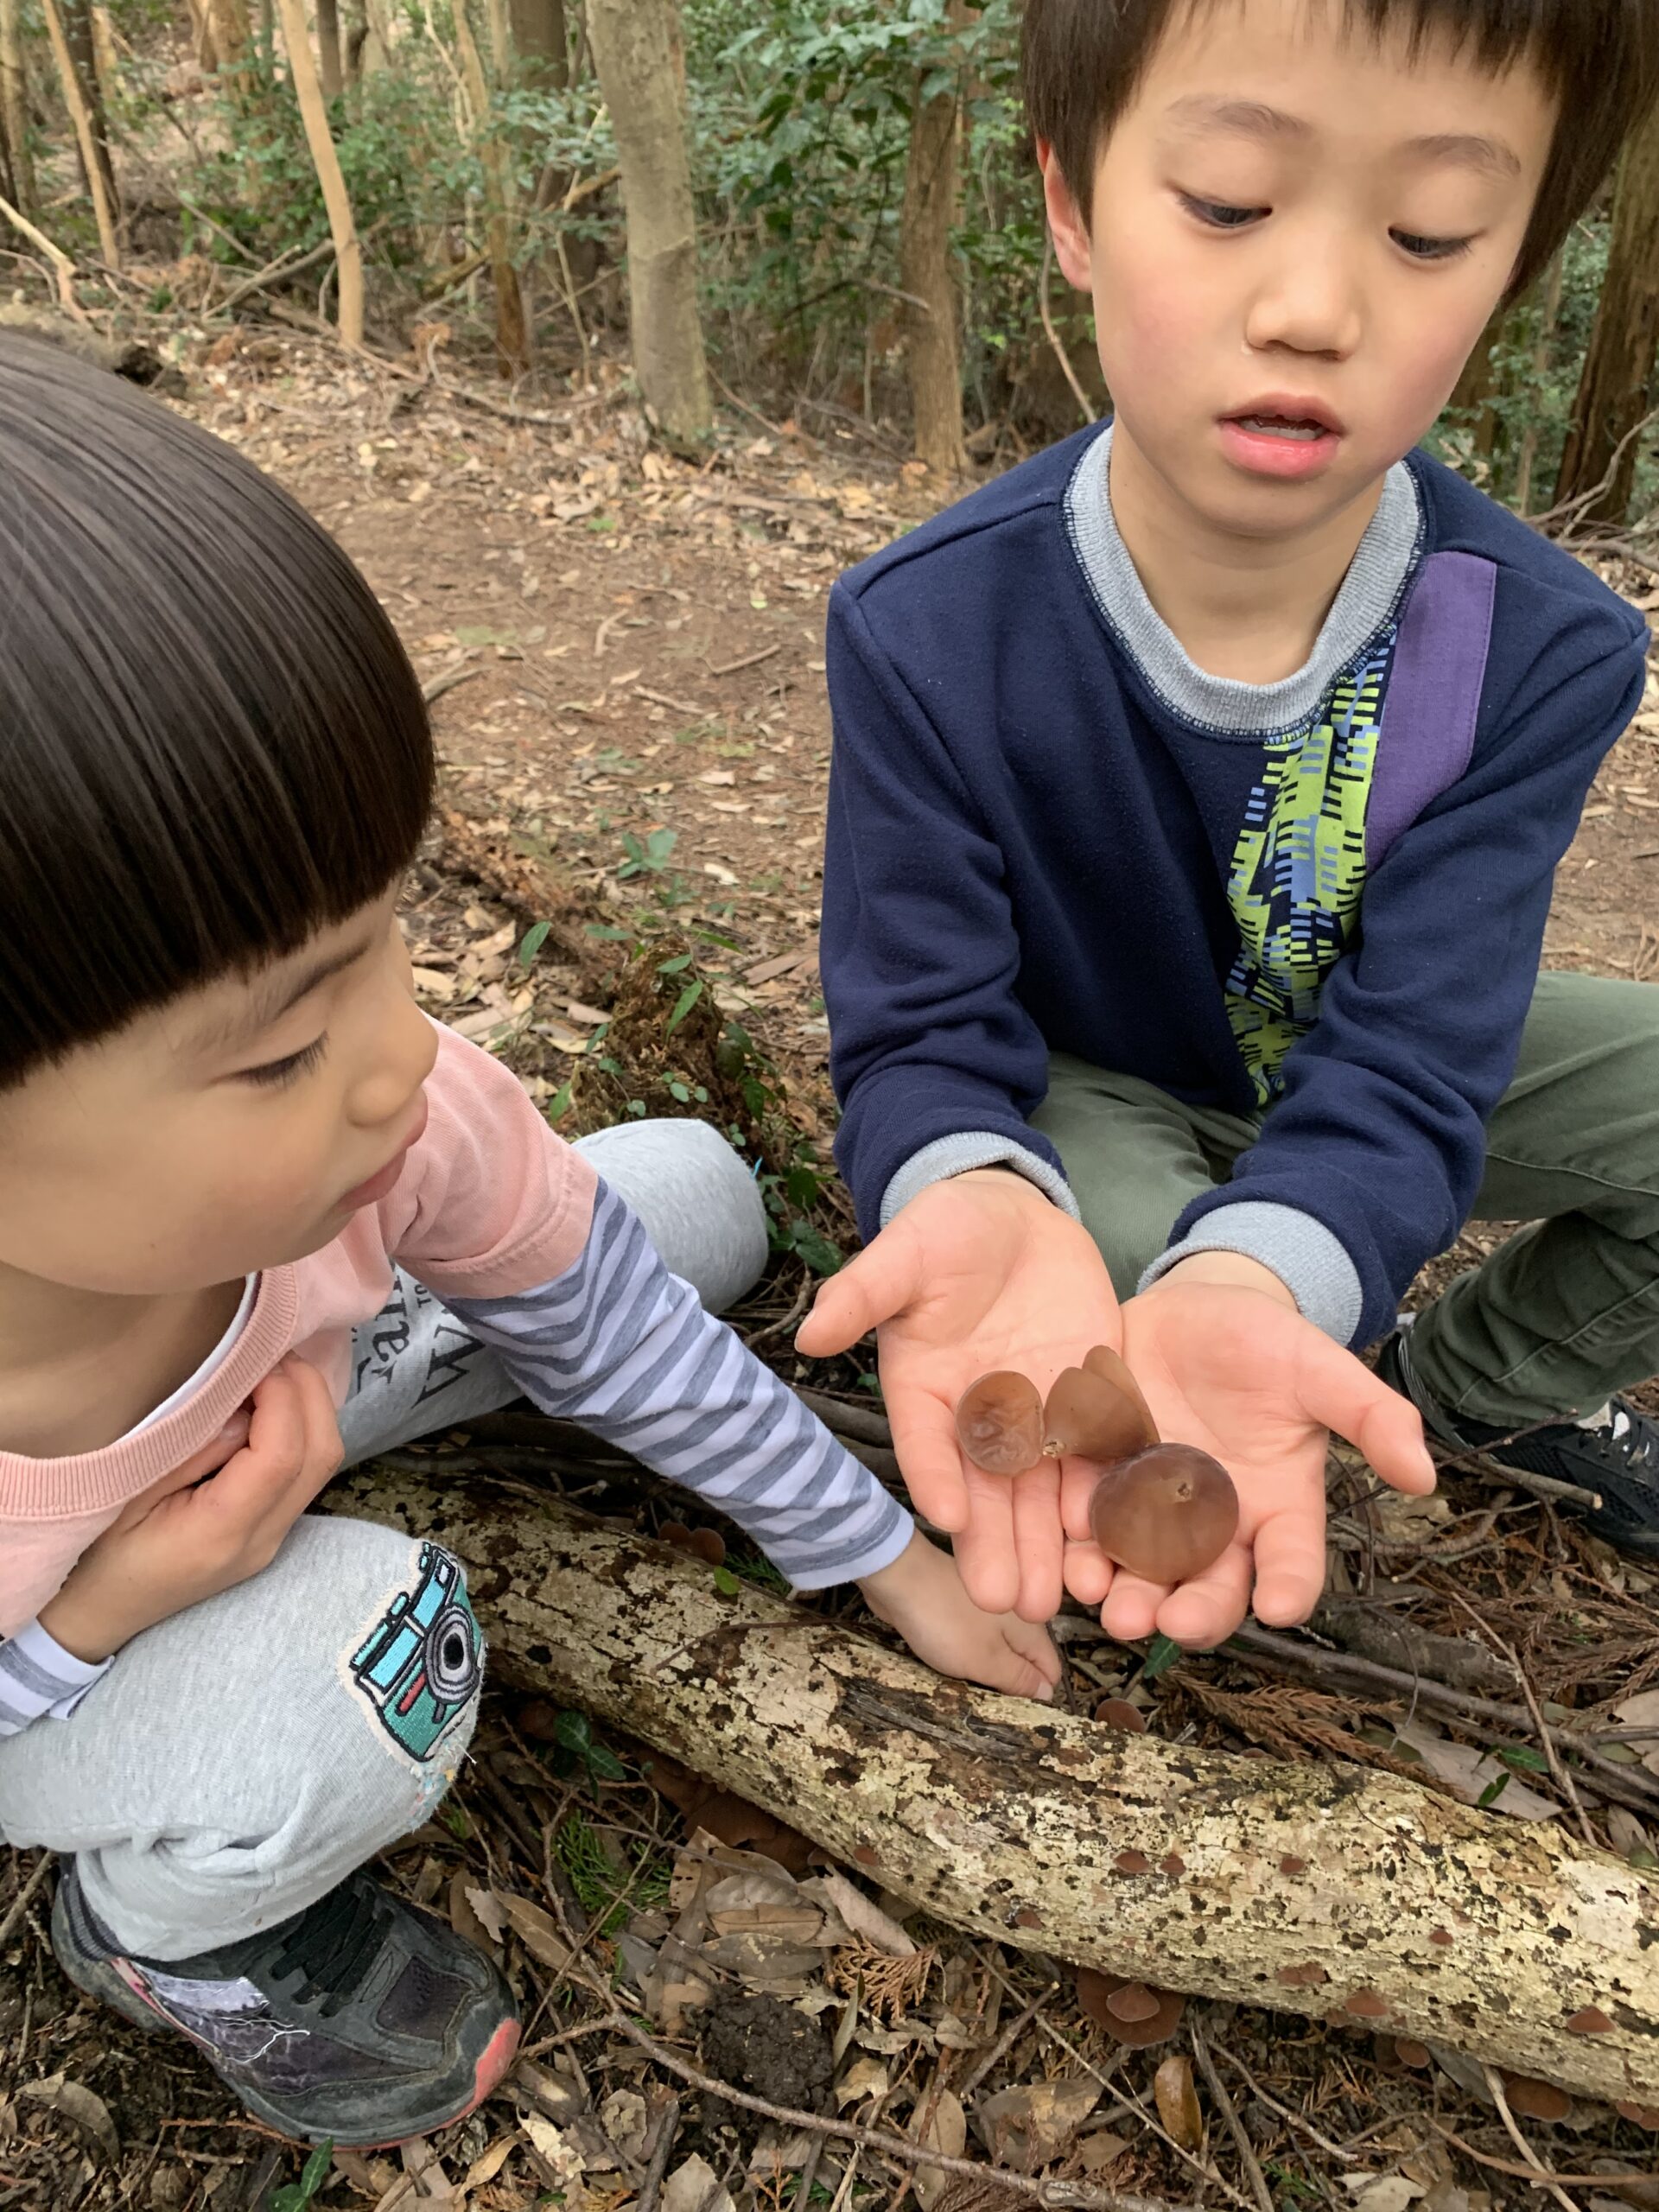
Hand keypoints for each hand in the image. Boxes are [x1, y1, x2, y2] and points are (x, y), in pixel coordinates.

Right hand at [40, 1359, 343, 1662]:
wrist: (95, 1617)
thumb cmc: (94, 1557)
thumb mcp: (124, 1496)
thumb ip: (187, 1451)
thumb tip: (242, 1406)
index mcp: (221, 1533)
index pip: (282, 1456)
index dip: (280, 1396)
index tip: (257, 1356)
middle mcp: (261, 1541)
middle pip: (320, 1456)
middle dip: (308, 1392)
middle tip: (272, 1351)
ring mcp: (272, 1541)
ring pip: (323, 1464)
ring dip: (310, 1408)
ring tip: (271, 1371)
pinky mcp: (271, 1534)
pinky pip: (306, 1473)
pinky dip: (302, 1429)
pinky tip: (270, 1405)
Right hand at [796, 1169, 1120, 1620]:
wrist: (1017, 1216)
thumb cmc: (948, 1230)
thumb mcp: (905, 1252)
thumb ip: (864, 1293)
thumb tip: (809, 1333)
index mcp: (925, 1390)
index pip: (926, 1443)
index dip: (935, 1477)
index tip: (948, 1517)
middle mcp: (979, 1417)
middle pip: (986, 1489)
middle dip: (996, 1544)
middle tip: (1004, 1601)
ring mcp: (1036, 1415)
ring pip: (1041, 1491)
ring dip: (1046, 1545)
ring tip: (1054, 1599)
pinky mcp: (1088, 1402)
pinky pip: (1098, 1453)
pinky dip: (1105, 1494)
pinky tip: (1116, 1538)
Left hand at [858, 1529, 1059, 1701]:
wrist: (901, 1578)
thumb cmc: (946, 1623)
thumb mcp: (987, 1661)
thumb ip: (1019, 1679)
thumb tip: (1048, 1693)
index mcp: (1030, 1629)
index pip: (1051, 1671)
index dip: (1040, 1696)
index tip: (1018, 1715)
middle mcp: (1015, 1617)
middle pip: (1025, 1662)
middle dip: (1011, 1686)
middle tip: (989, 1707)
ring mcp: (987, 1613)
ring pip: (998, 1652)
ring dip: (986, 1672)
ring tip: (968, 1690)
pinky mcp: (961, 1611)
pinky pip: (974, 1642)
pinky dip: (966, 1655)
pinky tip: (951, 1665)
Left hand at [1085, 1266, 1435, 1649]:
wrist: (1189, 1310)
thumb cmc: (1264, 1343)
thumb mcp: (1318, 1369)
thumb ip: (1370, 1416)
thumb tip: (1424, 1476)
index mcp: (1278, 1506)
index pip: (1292, 1561)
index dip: (1289, 1587)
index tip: (1280, 1608)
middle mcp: (1215, 1523)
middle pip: (1209, 1585)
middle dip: (1191, 1612)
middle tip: (1169, 1625)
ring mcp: (1152, 1509)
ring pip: (1142, 1570)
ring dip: (1125, 1593)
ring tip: (1109, 1604)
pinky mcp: (1098, 1482)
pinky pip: (1086, 1525)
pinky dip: (1076, 1543)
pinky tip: (1067, 1549)